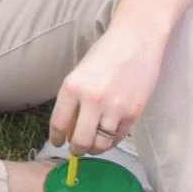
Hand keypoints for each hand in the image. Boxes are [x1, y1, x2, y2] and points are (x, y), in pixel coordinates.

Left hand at [49, 23, 163, 154]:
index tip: (57, 143)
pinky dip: (111, 142)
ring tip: (92, 145)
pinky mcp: (134, 113)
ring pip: (100, 144)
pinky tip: (107, 137)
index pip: (58, 124)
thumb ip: (73, 100)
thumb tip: (67, 130)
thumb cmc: (105, 54)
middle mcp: (92, 99)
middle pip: (80, 140)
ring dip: (94, 149)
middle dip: (76, 149)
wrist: (136, 41)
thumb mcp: (79, 74)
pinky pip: (118, 138)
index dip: (56, 138)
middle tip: (75, 150)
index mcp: (72, 87)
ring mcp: (114, 108)